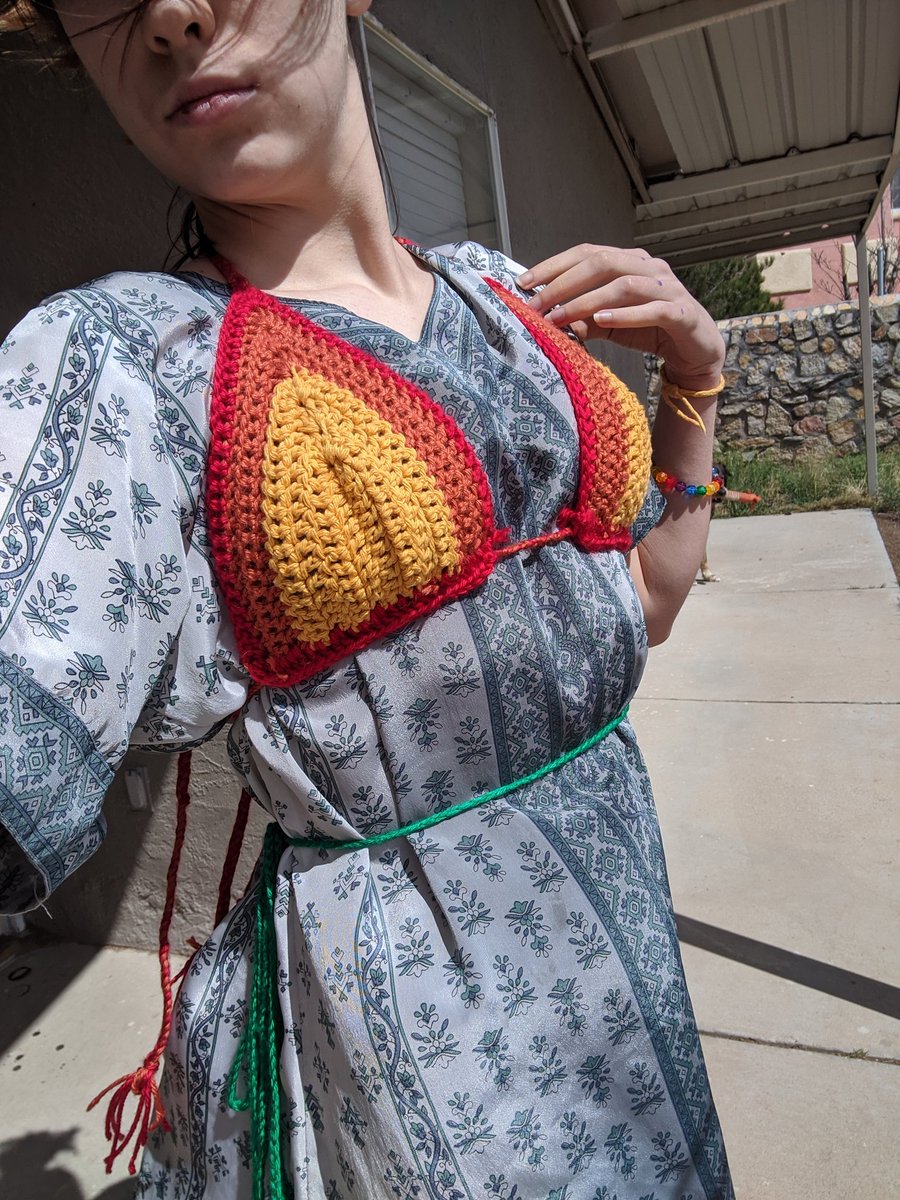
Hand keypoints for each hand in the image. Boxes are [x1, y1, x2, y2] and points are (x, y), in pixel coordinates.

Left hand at [517, 244, 724, 391]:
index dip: (554, 265)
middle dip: (563, 283)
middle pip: (601, 262)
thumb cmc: (648, 330)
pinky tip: (601, 321)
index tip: (524, 283)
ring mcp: (667, 288)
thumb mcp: (608, 325)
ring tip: (559, 317)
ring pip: (623, 285)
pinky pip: (651, 310)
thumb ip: (582, 318)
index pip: (586, 253)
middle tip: (536, 305)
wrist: (695, 351)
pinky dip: (625, 315)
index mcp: (629, 262)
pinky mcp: (682, 312)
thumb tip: (546, 319)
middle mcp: (648, 267)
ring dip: (586, 301)